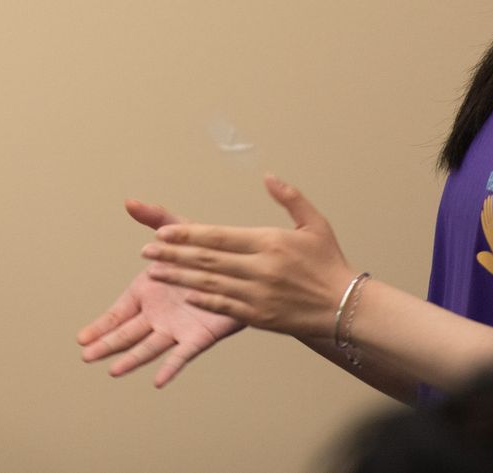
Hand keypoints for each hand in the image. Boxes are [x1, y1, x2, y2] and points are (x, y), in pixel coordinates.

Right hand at [76, 199, 245, 387]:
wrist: (240, 269)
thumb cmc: (205, 252)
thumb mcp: (178, 231)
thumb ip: (154, 219)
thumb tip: (130, 202)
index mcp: (147, 292)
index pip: (118, 313)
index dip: (100, 326)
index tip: (81, 338)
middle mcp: (158, 313)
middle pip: (127, 333)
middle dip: (107, 345)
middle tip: (86, 356)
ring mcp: (177, 327)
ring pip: (149, 347)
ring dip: (132, 359)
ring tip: (114, 371)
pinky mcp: (199, 336)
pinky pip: (183, 355)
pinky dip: (171, 368)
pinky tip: (159, 381)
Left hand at [141, 174, 355, 339]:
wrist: (346, 307)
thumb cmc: (328, 263)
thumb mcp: (314, 223)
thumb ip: (290, 198)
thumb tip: (268, 176)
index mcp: (269, 242)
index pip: (218, 236)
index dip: (187, 234)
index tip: (162, 232)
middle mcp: (260, 268)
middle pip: (207, 259)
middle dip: (173, 254)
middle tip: (146, 250)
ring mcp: (258, 294)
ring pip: (209, 284)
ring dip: (179, 277)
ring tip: (154, 271)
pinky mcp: (260, 316)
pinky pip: (224, 308)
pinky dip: (202, 300)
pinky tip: (183, 294)